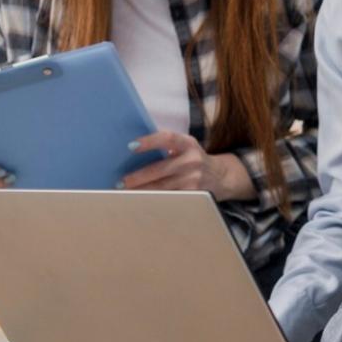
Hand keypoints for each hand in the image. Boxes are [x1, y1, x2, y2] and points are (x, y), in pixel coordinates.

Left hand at [119, 131, 253, 200]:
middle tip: (121, 182)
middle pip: (161, 169)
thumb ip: (166, 144)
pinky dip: (154, 200)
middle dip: (139, 177)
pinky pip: (170, 198)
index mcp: (188, 144)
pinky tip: (141, 202)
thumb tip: (132, 148)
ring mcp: (194, 179)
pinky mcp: (194, 195)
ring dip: (142, 191)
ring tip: (125, 193)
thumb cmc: (193, 158)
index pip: (168, 138)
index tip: (131, 146)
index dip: (150, 141)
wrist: (221, 176)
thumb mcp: (185, 145)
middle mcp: (192, 160)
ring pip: (163, 188)